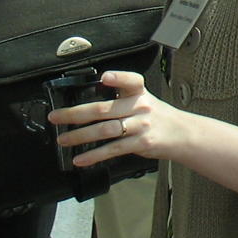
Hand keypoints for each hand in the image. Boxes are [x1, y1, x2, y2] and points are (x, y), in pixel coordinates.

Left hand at [48, 71, 185, 166]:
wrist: (181, 133)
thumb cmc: (156, 116)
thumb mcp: (143, 99)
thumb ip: (120, 98)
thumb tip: (86, 107)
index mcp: (139, 92)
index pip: (131, 80)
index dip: (118, 78)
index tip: (105, 78)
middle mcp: (140, 107)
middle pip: (103, 109)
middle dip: (75, 114)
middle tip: (56, 117)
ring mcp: (141, 125)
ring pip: (104, 130)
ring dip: (79, 136)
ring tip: (63, 140)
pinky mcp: (141, 143)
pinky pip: (113, 149)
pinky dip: (94, 155)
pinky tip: (81, 159)